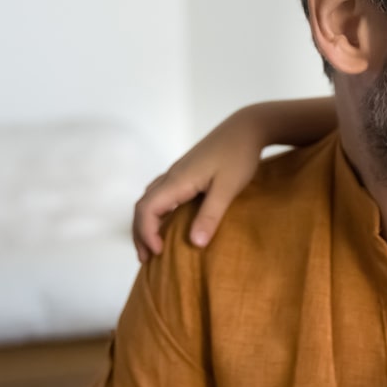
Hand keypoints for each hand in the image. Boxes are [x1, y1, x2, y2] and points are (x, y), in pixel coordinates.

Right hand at [131, 111, 264, 261]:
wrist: (246, 128)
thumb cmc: (239, 156)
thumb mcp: (228, 189)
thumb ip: (211, 215)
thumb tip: (194, 244)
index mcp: (177, 181)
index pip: (146, 209)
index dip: (146, 233)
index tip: (159, 253)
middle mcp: (171, 176)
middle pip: (142, 207)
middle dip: (141, 234)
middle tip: (147, 259)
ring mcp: (177, 173)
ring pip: (150, 200)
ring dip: (147, 224)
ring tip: (153, 245)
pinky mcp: (186, 172)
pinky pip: (162, 195)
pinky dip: (158, 213)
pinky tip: (169, 223)